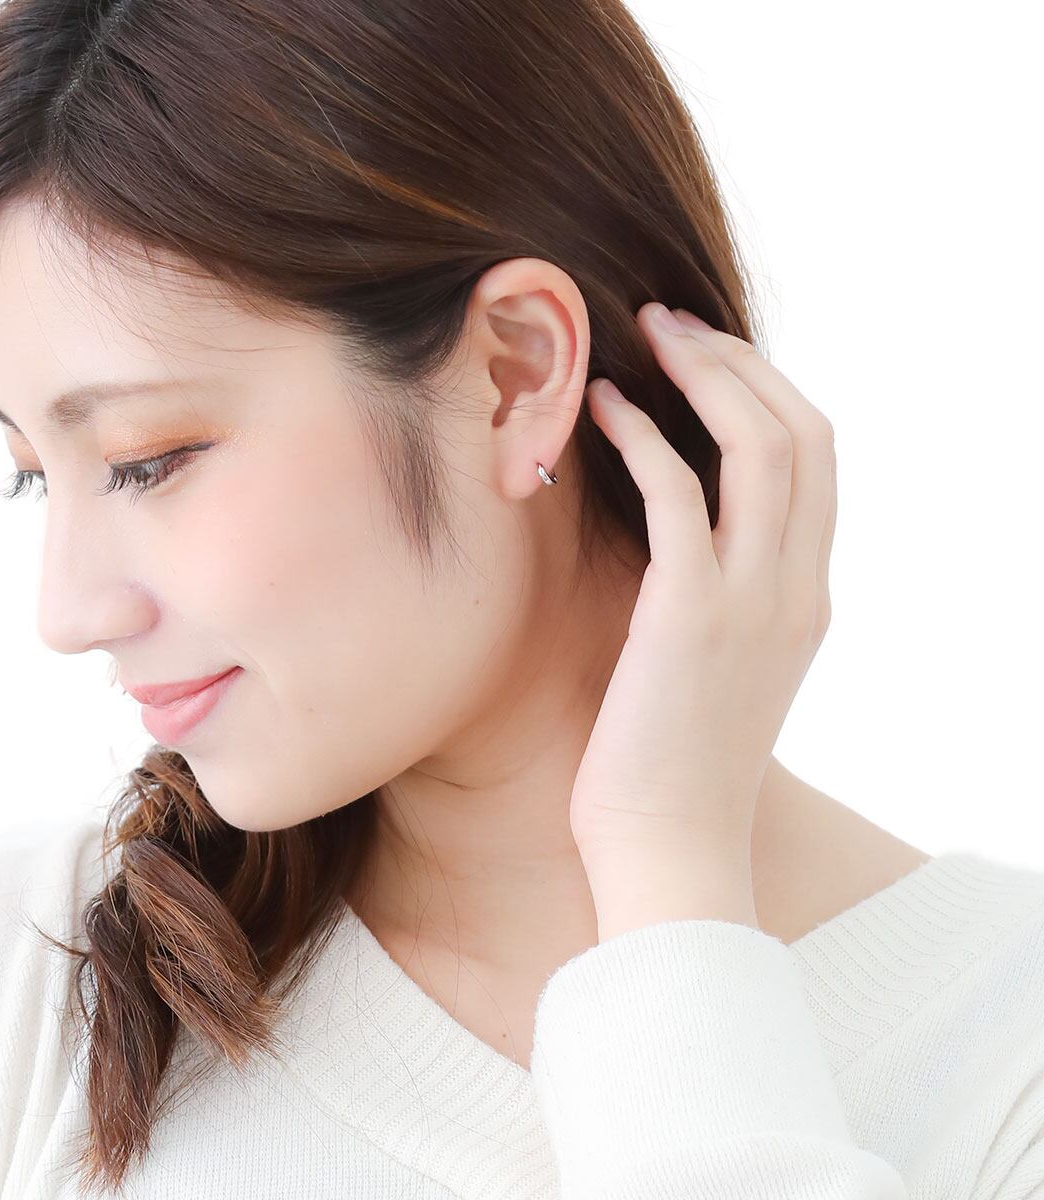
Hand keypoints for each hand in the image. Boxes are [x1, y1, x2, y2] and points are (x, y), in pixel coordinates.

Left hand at [569, 303, 836, 887]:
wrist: (669, 850)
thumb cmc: (673, 766)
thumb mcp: (721, 672)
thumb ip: (723, 602)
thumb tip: (678, 544)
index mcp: (806, 597)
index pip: (817, 461)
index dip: (766, 391)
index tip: (706, 357)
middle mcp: (796, 588)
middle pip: (800, 433)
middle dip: (738, 363)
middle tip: (671, 324)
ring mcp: (752, 600)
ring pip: (759, 446)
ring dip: (701, 376)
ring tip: (642, 338)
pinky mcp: (690, 617)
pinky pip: (677, 494)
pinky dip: (645, 437)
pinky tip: (604, 410)